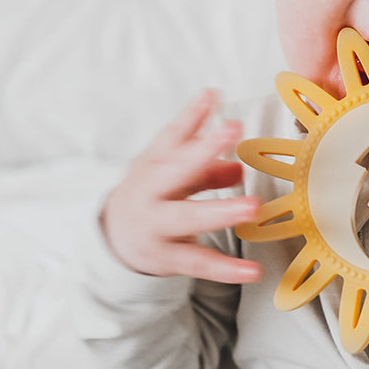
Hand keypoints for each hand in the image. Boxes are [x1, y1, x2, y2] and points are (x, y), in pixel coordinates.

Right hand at [101, 89, 261, 283]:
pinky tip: (253, 272)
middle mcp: (151, 193)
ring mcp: (157, 227)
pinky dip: (226, 270)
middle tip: (232, 131)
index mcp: (153, 164)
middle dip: (202, 151)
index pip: (172, 135)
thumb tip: (235, 151)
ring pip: (188, 218)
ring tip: (254, 207)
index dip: (193, 115)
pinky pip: (198, 264)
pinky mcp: (167, 258)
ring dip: (222, 211)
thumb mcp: (170, 167)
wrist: (114, 238)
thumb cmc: (154, 191)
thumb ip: (203, 153)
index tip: (214, 95)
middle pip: (176, 171)